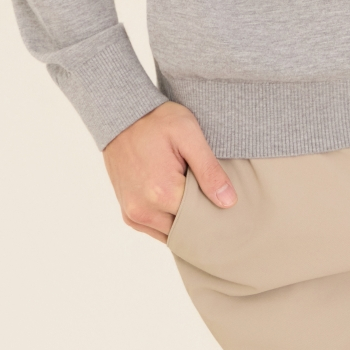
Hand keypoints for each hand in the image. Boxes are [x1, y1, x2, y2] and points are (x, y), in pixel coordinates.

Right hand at [103, 101, 236, 241]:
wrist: (121, 115)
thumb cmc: (156, 121)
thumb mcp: (189, 134)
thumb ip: (209, 170)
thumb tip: (229, 202)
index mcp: (163, 192)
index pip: (200, 219)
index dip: (214, 208)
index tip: (222, 197)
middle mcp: (144, 211)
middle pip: (185, 229)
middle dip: (199, 217)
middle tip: (209, 195)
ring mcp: (133, 215)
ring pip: (170, 233)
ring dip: (183, 221)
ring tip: (192, 195)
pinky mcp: (128, 213)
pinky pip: (154, 230)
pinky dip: (168, 221)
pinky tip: (176, 201)